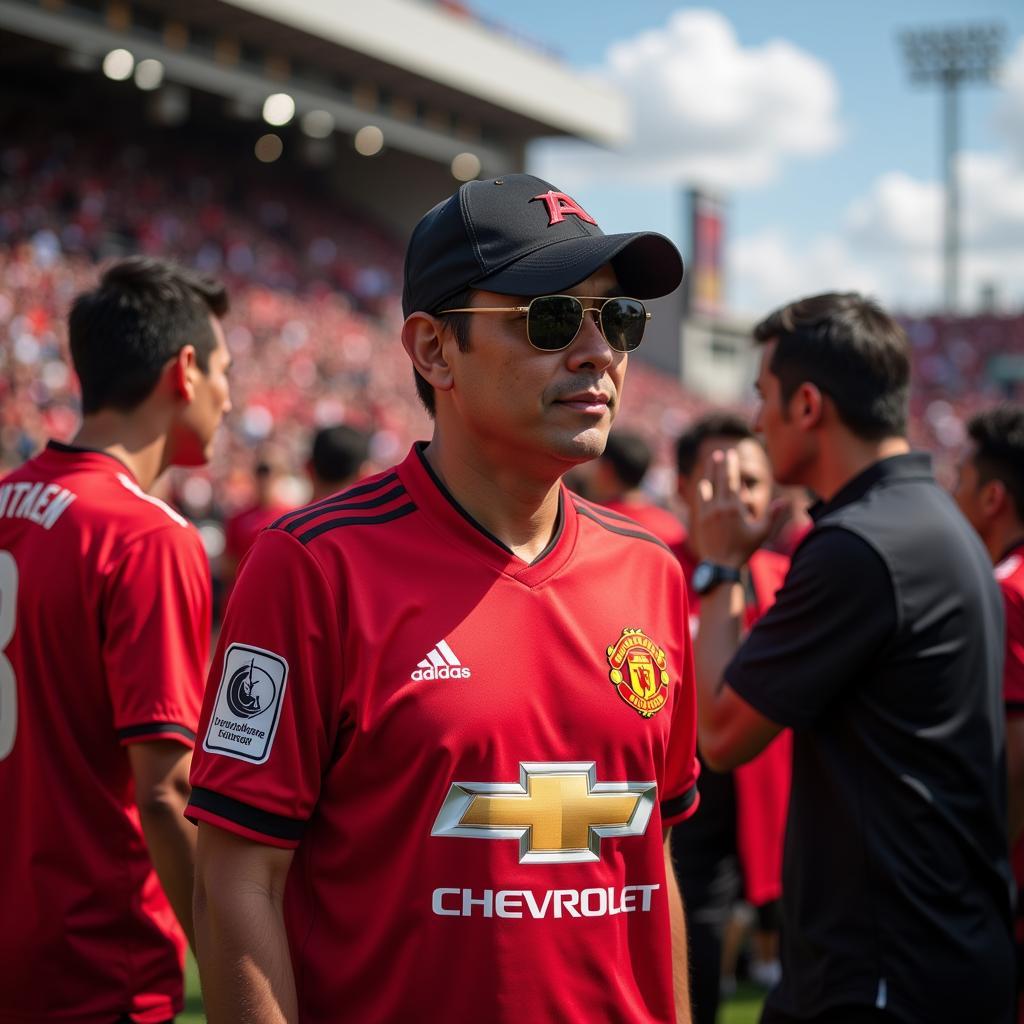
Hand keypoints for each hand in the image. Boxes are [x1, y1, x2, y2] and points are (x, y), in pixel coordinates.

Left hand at [694, 449, 785, 566]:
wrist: (722, 565)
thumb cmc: (745, 549)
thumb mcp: (761, 533)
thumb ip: (772, 515)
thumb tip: (785, 500)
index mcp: (734, 508)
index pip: (732, 481)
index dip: (731, 465)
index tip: (731, 453)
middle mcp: (719, 508)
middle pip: (718, 480)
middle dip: (719, 465)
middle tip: (719, 453)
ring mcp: (707, 513)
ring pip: (706, 487)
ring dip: (708, 474)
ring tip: (710, 464)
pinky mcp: (700, 520)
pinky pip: (700, 499)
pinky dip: (702, 489)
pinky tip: (703, 483)